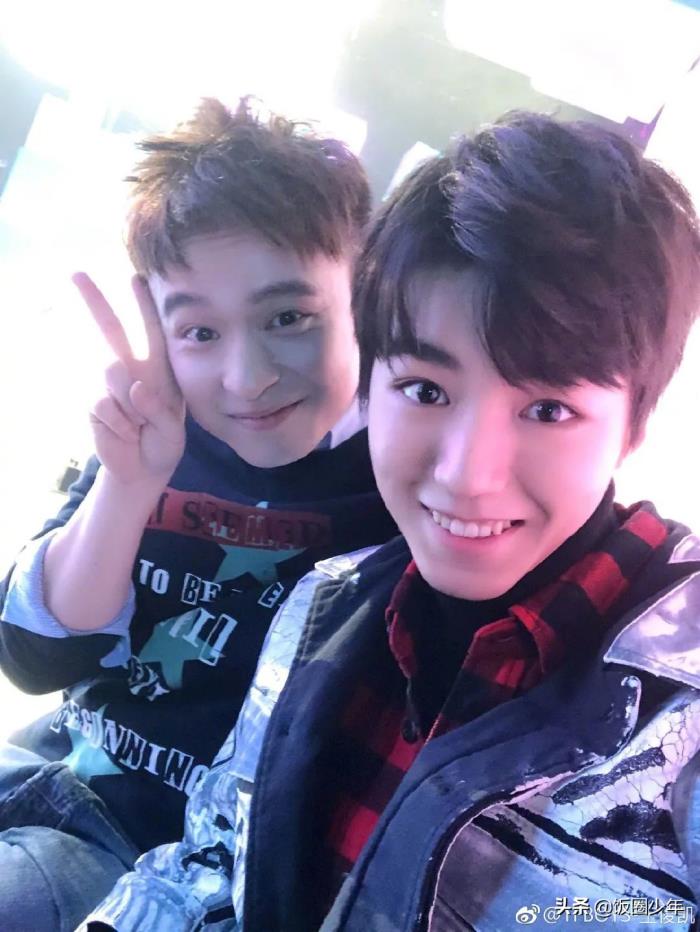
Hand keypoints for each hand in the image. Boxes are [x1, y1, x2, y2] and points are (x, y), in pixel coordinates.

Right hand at [73, 272, 185, 485]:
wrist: (143, 470)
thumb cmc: (164, 443)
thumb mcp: (173, 429)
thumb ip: (158, 409)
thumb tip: (134, 388)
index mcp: (157, 369)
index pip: (150, 331)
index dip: (142, 305)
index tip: (136, 277)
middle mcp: (131, 370)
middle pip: (110, 330)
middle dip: (94, 301)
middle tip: (76, 273)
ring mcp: (108, 386)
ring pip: (113, 372)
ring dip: (132, 406)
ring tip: (141, 426)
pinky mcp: (94, 405)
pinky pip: (104, 405)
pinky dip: (120, 424)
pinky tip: (127, 434)